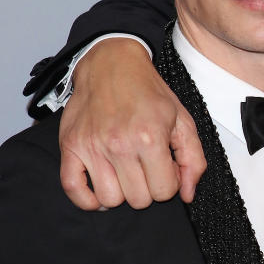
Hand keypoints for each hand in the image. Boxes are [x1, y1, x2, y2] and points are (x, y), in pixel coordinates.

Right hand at [59, 40, 206, 209]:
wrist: (112, 64)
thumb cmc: (148, 92)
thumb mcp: (183, 121)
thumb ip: (193, 160)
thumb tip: (188, 194)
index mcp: (149, 138)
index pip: (164, 191)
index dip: (169, 182)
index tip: (164, 166)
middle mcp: (119, 144)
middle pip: (138, 200)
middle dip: (147, 188)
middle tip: (145, 167)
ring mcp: (91, 146)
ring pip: (110, 200)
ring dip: (121, 192)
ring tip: (125, 173)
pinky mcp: (70, 145)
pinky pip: (73, 189)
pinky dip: (87, 200)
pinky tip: (101, 190)